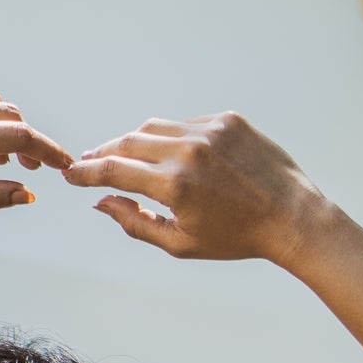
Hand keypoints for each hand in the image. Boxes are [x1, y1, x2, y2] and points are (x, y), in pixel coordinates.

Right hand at [62, 111, 326, 266]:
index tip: (70, 175)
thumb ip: (136, 222)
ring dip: (134, 143)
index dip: (85, 173)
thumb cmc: (236, 238)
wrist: (292, 217)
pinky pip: (186, 125)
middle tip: (89, 163)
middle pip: (128, 143)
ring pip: (155, 128)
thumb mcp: (180, 242)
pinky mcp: (227, 120)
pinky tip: (172, 156)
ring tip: (124, 156)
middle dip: (104, 153)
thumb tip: (103, 202)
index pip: (113, 171)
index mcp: (174, 185)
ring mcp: (209, 130)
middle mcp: (189, 151)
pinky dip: (172, 139)